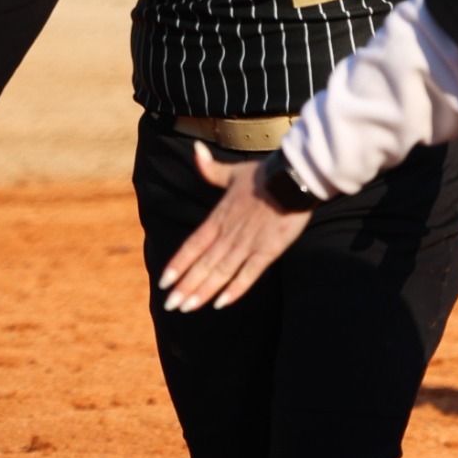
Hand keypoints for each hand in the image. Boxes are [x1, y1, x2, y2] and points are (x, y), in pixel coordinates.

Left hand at [158, 143, 310, 312]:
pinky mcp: (268, 250)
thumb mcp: (233, 171)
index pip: (192, 245)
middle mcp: (229, 234)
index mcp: (219, 217)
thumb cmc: (264, 174)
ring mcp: (248, 244)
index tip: (164, 281)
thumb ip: (211, 168)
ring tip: (188, 308)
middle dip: (186, 286)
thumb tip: (196, 149)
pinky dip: (235, 289)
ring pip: (221, 272)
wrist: (293, 177)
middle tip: (171, 305)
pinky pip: (249, 274)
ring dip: (203, 291)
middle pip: (203, 264)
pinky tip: (222, 304)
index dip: (178, 264)